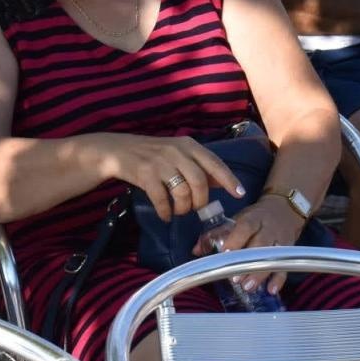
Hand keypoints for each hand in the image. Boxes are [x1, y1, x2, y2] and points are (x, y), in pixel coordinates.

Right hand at [93, 133, 243, 221]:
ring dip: (183, 208)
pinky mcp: (145, 174)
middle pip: (199, 181)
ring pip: (182, 191)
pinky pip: (162, 199)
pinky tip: (165, 215)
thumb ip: (200, 167)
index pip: (214, 163)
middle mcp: (177, 151)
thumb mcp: (179, 154)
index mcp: (189, 145)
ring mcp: (161, 162)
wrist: (119, 150)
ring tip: (179, 212)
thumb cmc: (154, 154)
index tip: (240, 194)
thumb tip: (222, 183)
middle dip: (201, 200)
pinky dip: (165, 211)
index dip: (229, 180)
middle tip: (197, 209)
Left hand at [205, 195, 306, 294]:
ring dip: (261, 273)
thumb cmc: (255, 218)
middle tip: (235, 278)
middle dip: (248, 261)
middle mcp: (267, 229)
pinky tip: (271, 290)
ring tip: (248, 287)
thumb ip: (217, 234)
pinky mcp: (288, 251)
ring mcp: (280, 241)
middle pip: (260, 244)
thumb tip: (196, 251)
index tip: (225, 253)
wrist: (284, 208)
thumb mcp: (238, 219)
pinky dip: (279, 279)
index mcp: (253, 219)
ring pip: (272, 257)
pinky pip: (285, 266)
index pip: (245, 227)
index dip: (236, 240)